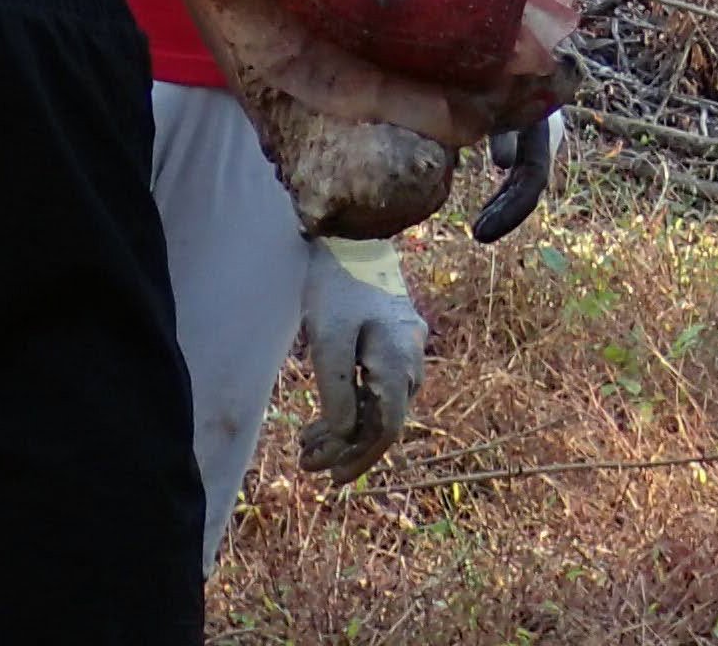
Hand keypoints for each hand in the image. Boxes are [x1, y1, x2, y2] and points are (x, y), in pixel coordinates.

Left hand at [295, 236, 426, 481]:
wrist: (355, 241)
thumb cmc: (337, 288)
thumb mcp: (328, 338)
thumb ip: (337, 390)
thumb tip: (344, 435)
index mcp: (397, 363)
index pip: (386, 430)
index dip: (359, 459)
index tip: (330, 477)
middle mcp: (411, 363)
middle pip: (383, 424)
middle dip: (345, 449)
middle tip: (305, 462)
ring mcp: (408, 354)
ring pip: (381, 409)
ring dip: (346, 432)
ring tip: (307, 442)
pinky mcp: (396, 346)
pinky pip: (380, 390)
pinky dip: (354, 409)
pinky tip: (326, 417)